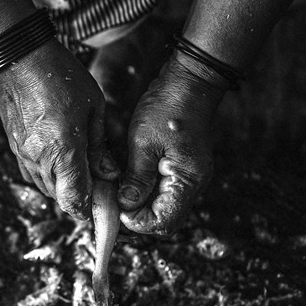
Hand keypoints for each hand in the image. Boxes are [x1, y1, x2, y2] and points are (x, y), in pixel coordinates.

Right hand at [0, 39, 118, 219]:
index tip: (103, 205)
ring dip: (63, 187)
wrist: (20, 58)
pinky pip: (32, 173)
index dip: (89, 210)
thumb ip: (99, 146)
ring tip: (80, 170)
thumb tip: (108, 173)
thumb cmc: (62, 77)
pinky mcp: (15, 147)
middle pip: (60, 199)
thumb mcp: (94, 108)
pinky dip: (48, 174)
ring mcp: (24, 155)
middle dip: (79, 199)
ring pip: (45, 188)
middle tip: (97, 185)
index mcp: (63, 151)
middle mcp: (40, 159)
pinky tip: (59, 159)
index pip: (75, 200)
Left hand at [118, 54, 226, 234]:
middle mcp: (192, 185)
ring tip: (118, 195)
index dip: (137, 221)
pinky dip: (147, 194)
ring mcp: (189, 178)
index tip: (116, 209)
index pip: (163, 222)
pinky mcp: (182, 169)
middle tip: (113, 205)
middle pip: (165, 221)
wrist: (188, 83)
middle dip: (138, 218)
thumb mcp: (144, 142)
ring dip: (141, 207)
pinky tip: (129, 183)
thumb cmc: (168, 108)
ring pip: (164, 208)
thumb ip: (137, 178)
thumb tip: (126, 206)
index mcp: (187, 180)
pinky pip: (165, 193)